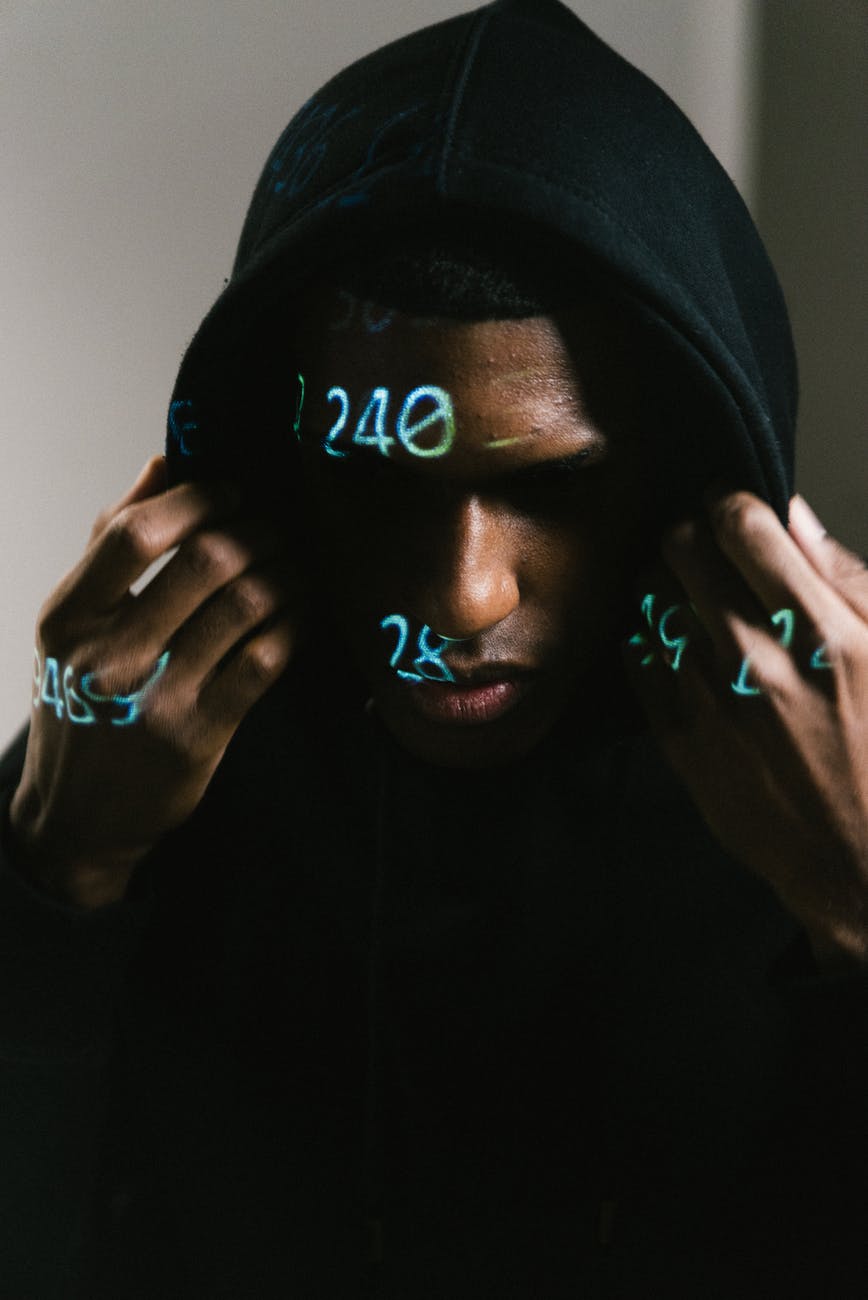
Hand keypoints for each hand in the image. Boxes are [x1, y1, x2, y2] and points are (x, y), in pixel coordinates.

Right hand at [9, 457, 299, 907]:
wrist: (75, 817)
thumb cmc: (78, 705)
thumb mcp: (69, 628)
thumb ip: (110, 546)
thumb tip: (165, 463)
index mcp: (67, 617)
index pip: (134, 532)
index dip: (197, 498)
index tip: (230, 493)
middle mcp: (107, 655)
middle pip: (205, 559)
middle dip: (257, 532)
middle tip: (276, 530)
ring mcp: (156, 697)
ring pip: (246, 603)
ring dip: (285, 573)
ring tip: (294, 566)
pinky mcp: (201, 734)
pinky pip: (267, 657)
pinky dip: (294, 623)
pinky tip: (299, 613)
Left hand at [625, 489, 867, 965]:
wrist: (860, 861)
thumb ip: (842, 577)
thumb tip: (792, 513)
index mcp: (818, 631)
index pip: (740, 523)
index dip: (730, 501)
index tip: (731, 506)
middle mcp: (755, 659)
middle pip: (682, 548)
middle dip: (693, 533)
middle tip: (709, 546)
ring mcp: (708, 701)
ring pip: (650, 597)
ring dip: (667, 583)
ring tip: (694, 595)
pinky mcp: (678, 740)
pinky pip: (637, 657)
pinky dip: (651, 636)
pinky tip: (678, 643)